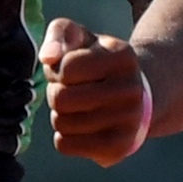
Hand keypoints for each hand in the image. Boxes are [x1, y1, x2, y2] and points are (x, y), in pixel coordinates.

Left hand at [40, 18, 152, 167]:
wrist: (134, 96)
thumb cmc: (97, 63)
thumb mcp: (82, 38)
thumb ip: (60, 34)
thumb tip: (47, 57)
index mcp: (123, 57)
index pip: (67, 67)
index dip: (58, 69)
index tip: (68, 70)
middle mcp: (131, 89)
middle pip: (61, 98)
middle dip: (56, 93)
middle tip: (69, 91)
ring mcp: (128, 121)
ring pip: (61, 123)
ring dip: (60, 115)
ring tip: (76, 108)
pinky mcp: (119, 147)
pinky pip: (65, 145)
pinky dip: (64, 136)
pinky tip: (80, 127)